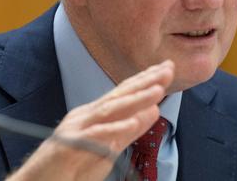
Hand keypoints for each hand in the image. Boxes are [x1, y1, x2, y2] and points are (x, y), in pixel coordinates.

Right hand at [6, 60, 174, 180]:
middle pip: (119, 95)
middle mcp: (85, 116)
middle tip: (168, 69)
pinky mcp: (68, 146)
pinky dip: (113, 129)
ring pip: (109, 110)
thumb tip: (153, 111)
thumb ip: (129, 130)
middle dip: (145, 81)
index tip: (167, 68)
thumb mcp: (107, 148)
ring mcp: (75, 129)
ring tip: (156, 91)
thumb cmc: (69, 168)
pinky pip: (93, 136)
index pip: (124, 93)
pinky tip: (131, 122)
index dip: (146, 80)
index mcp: (95, 115)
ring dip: (134, 100)